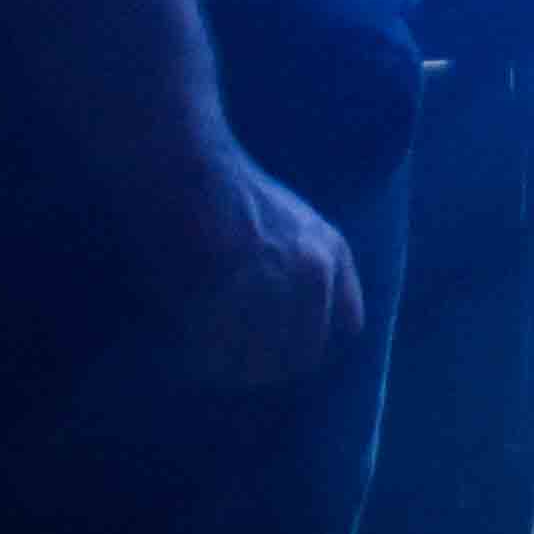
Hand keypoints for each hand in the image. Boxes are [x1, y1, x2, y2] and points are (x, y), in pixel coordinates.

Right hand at [158, 147, 364, 386]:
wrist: (186, 166)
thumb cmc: (230, 194)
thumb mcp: (294, 225)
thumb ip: (305, 271)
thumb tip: (292, 330)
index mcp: (334, 253)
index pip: (346, 326)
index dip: (309, 343)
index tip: (277, 347)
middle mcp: (312, 273)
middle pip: (301, 356)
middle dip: (266, 366)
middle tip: (232, 361)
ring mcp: (271, 286)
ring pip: (259, 364)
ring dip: (230, 367)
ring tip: (207, 354)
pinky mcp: (225, 296)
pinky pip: (217, 354)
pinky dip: (201, 358)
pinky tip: (187, 345)